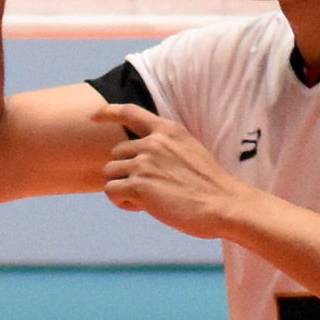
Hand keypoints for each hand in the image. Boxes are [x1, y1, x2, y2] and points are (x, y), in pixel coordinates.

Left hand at [92, 101, 245, 240]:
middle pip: (115, 154)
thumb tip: (137, 157)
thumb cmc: (209, 185)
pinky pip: (111, 191)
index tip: (95, 116)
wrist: (225, 204)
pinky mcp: (138, 185)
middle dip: (125, 173)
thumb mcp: (189, 151)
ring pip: (109, 174)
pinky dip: (122, 202)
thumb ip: (165, 148)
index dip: (109, 112)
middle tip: (148, 189)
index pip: (130, 112)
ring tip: (146, 199)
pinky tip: (142, 207)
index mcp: (168, 130)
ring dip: (122, 189)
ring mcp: (144, 163)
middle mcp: (153, 142)